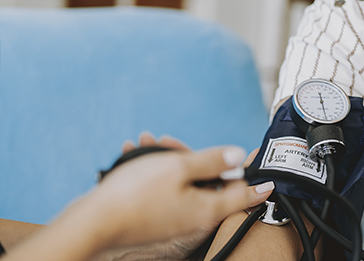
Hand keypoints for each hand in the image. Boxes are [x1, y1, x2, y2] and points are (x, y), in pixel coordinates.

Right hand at [86, 134, 272, 251]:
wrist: (95, 222)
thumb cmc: (135, 195)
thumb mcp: (179, 168)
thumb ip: (212, 161)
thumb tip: (238, 157)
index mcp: (207, 209)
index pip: (243, 196)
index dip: (256, 182)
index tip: (268, 179)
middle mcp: (193, 219)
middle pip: (208, 185)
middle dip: (192, 158)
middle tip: (169, 142)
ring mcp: (174, 221)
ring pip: (181, 185)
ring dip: (168, 162)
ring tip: (143, 145)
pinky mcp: (155, 220)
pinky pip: (163, 193)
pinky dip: (153, 174)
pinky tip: (133, 158)